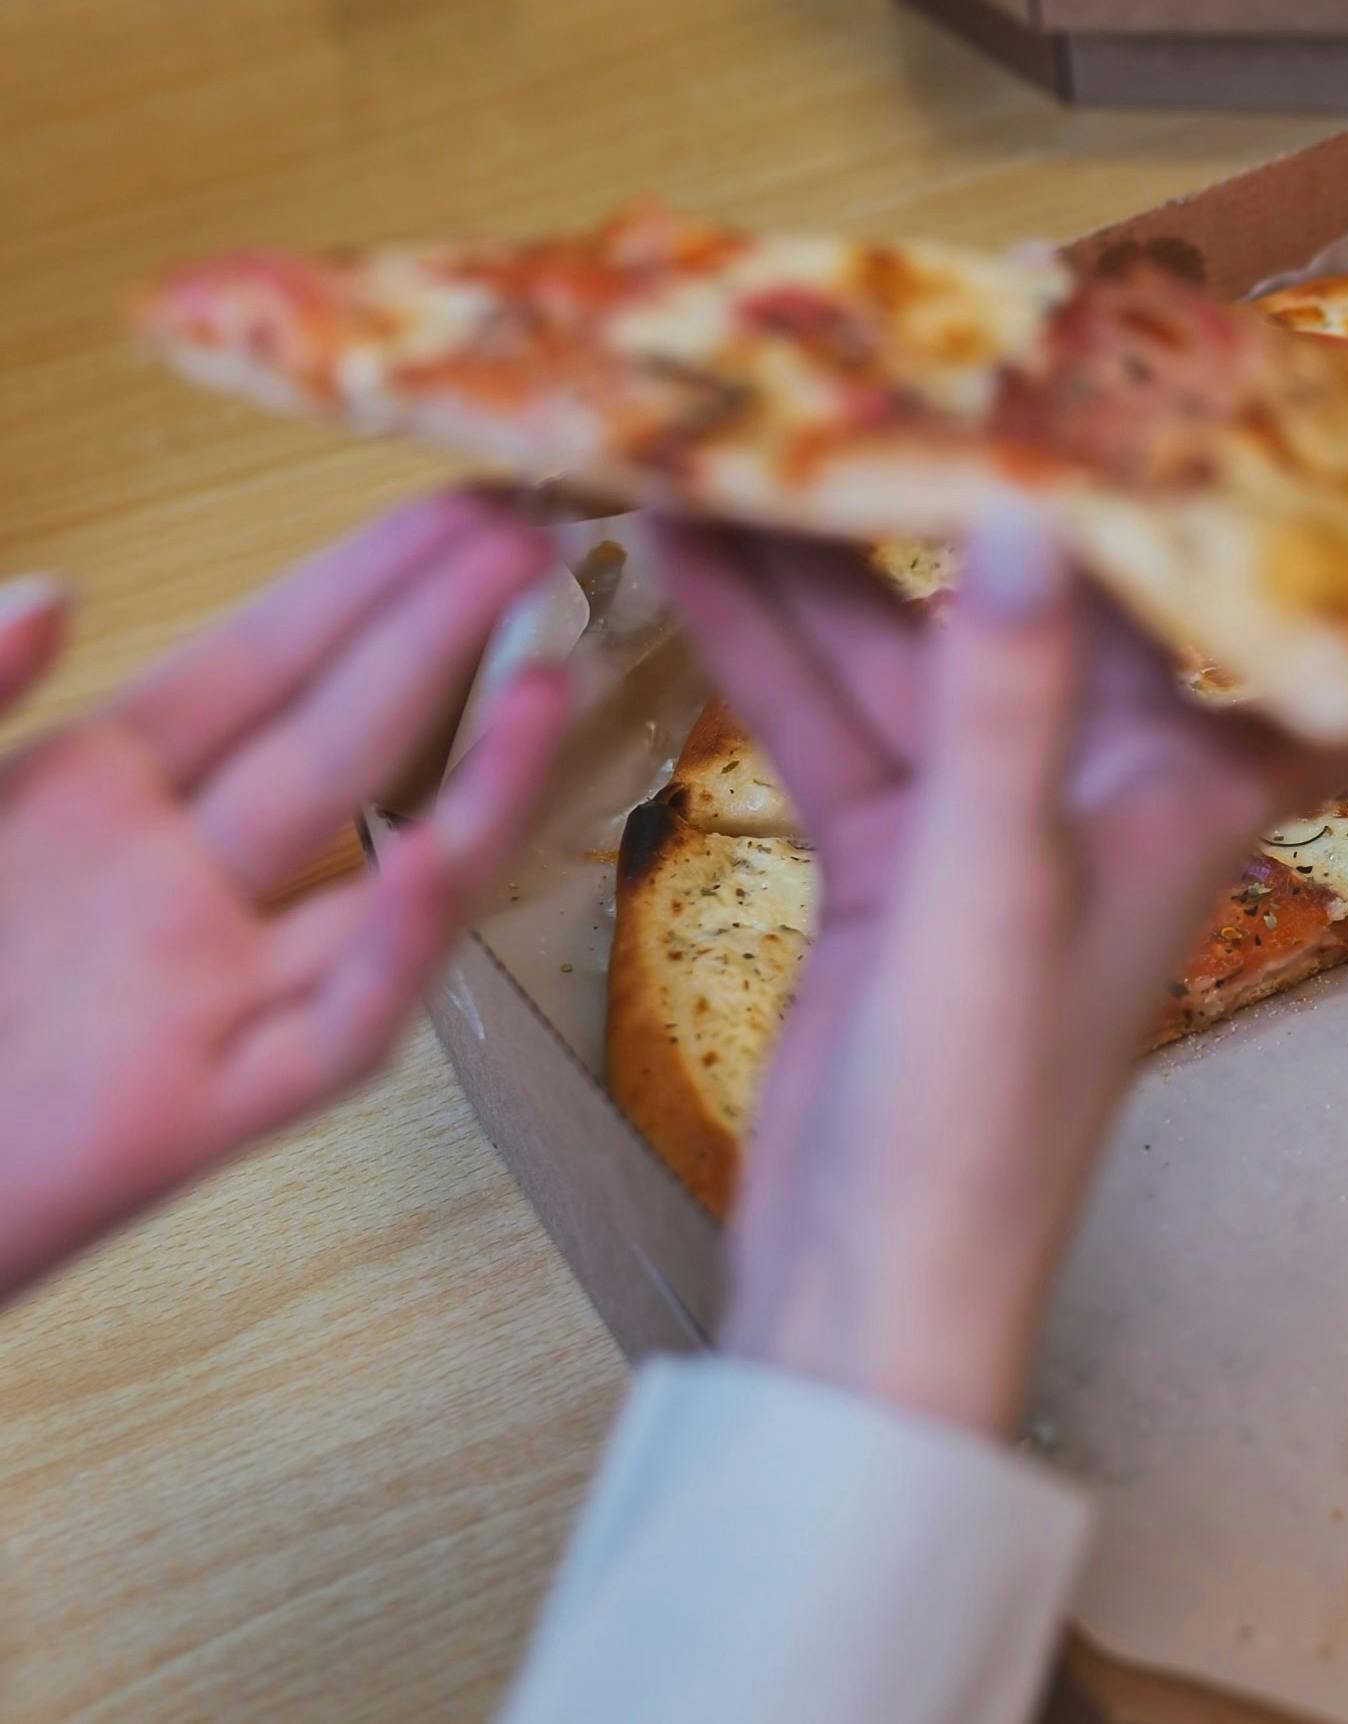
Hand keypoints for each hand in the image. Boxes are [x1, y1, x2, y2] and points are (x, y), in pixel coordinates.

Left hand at [0, 491, 569, 1295]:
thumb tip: (63, 590)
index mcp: (86, 795)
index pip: (266, 661)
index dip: (367, 582)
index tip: (460, 506)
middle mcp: (173, 884)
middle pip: (348, 739)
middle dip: (450, 637)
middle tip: (544, 544)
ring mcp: (206, 995)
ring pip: (389, 878)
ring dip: (481, 782)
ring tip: (550, 682)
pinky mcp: (213, 1113)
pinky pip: (341, 1025)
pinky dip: (397, 946)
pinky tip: (438, 857)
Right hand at [653, 475, 1347, 1434]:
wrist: (867, 1281)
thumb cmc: (977, 1124)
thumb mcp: (994, 892)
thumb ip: (1003, 706)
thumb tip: (1023, 528)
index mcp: (1198, 801)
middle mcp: (1118, 791)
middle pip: (1111, 600)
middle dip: (1068, 477)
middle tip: (1031, 330)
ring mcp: (1001, 819)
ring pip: (940, 642)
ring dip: (856, 544)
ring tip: (768, 412)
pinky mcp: (901, 856)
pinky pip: (844, 711)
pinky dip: (776, 636)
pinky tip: (696, 542)